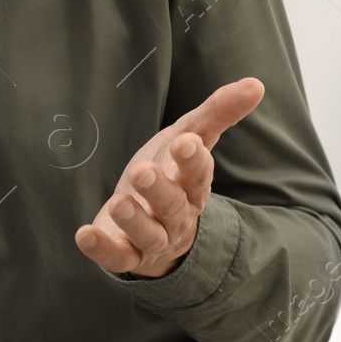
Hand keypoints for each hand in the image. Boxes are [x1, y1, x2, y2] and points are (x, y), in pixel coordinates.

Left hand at [75, 78, 263, 277]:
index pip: (199, 174)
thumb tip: (256, 84)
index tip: (185, 142)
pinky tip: (84, 235)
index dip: (193, 160)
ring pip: (148, 234)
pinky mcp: (126, 254)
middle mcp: (176, 215)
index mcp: (193, 186)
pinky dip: (102, 249)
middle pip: (173, 206)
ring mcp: (152, 238)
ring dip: (134, 220)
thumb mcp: (191, 136)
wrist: (149, 218)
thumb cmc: (171, 171)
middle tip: (142, 171)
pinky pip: (117, 257)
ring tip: (120, 202)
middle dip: (159, 190)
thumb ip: (217, 112)